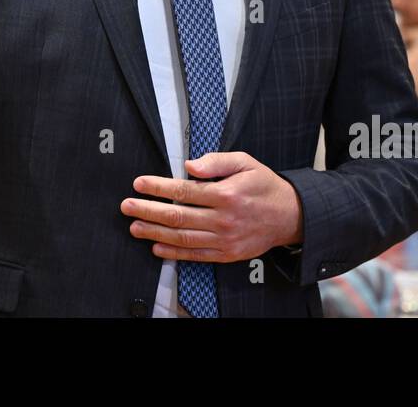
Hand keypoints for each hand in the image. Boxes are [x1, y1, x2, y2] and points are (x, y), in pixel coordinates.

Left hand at [120, 152, 303, 261]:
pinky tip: (157, 246)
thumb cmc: (264, 185)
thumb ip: (217, 161)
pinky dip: (174, 253)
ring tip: (134, 227)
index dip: (158, 187)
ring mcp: (224, 239)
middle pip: (177, 216)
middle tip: (126, 206)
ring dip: (154, 233)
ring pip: (182, 238)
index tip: (139, 184)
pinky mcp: (227, 254)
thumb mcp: (245, 162)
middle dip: (148, 211)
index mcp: (226, 194)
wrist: (291, 216)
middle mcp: (223, 219)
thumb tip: (189, 165)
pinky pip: (195, 255)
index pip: (183, 191)